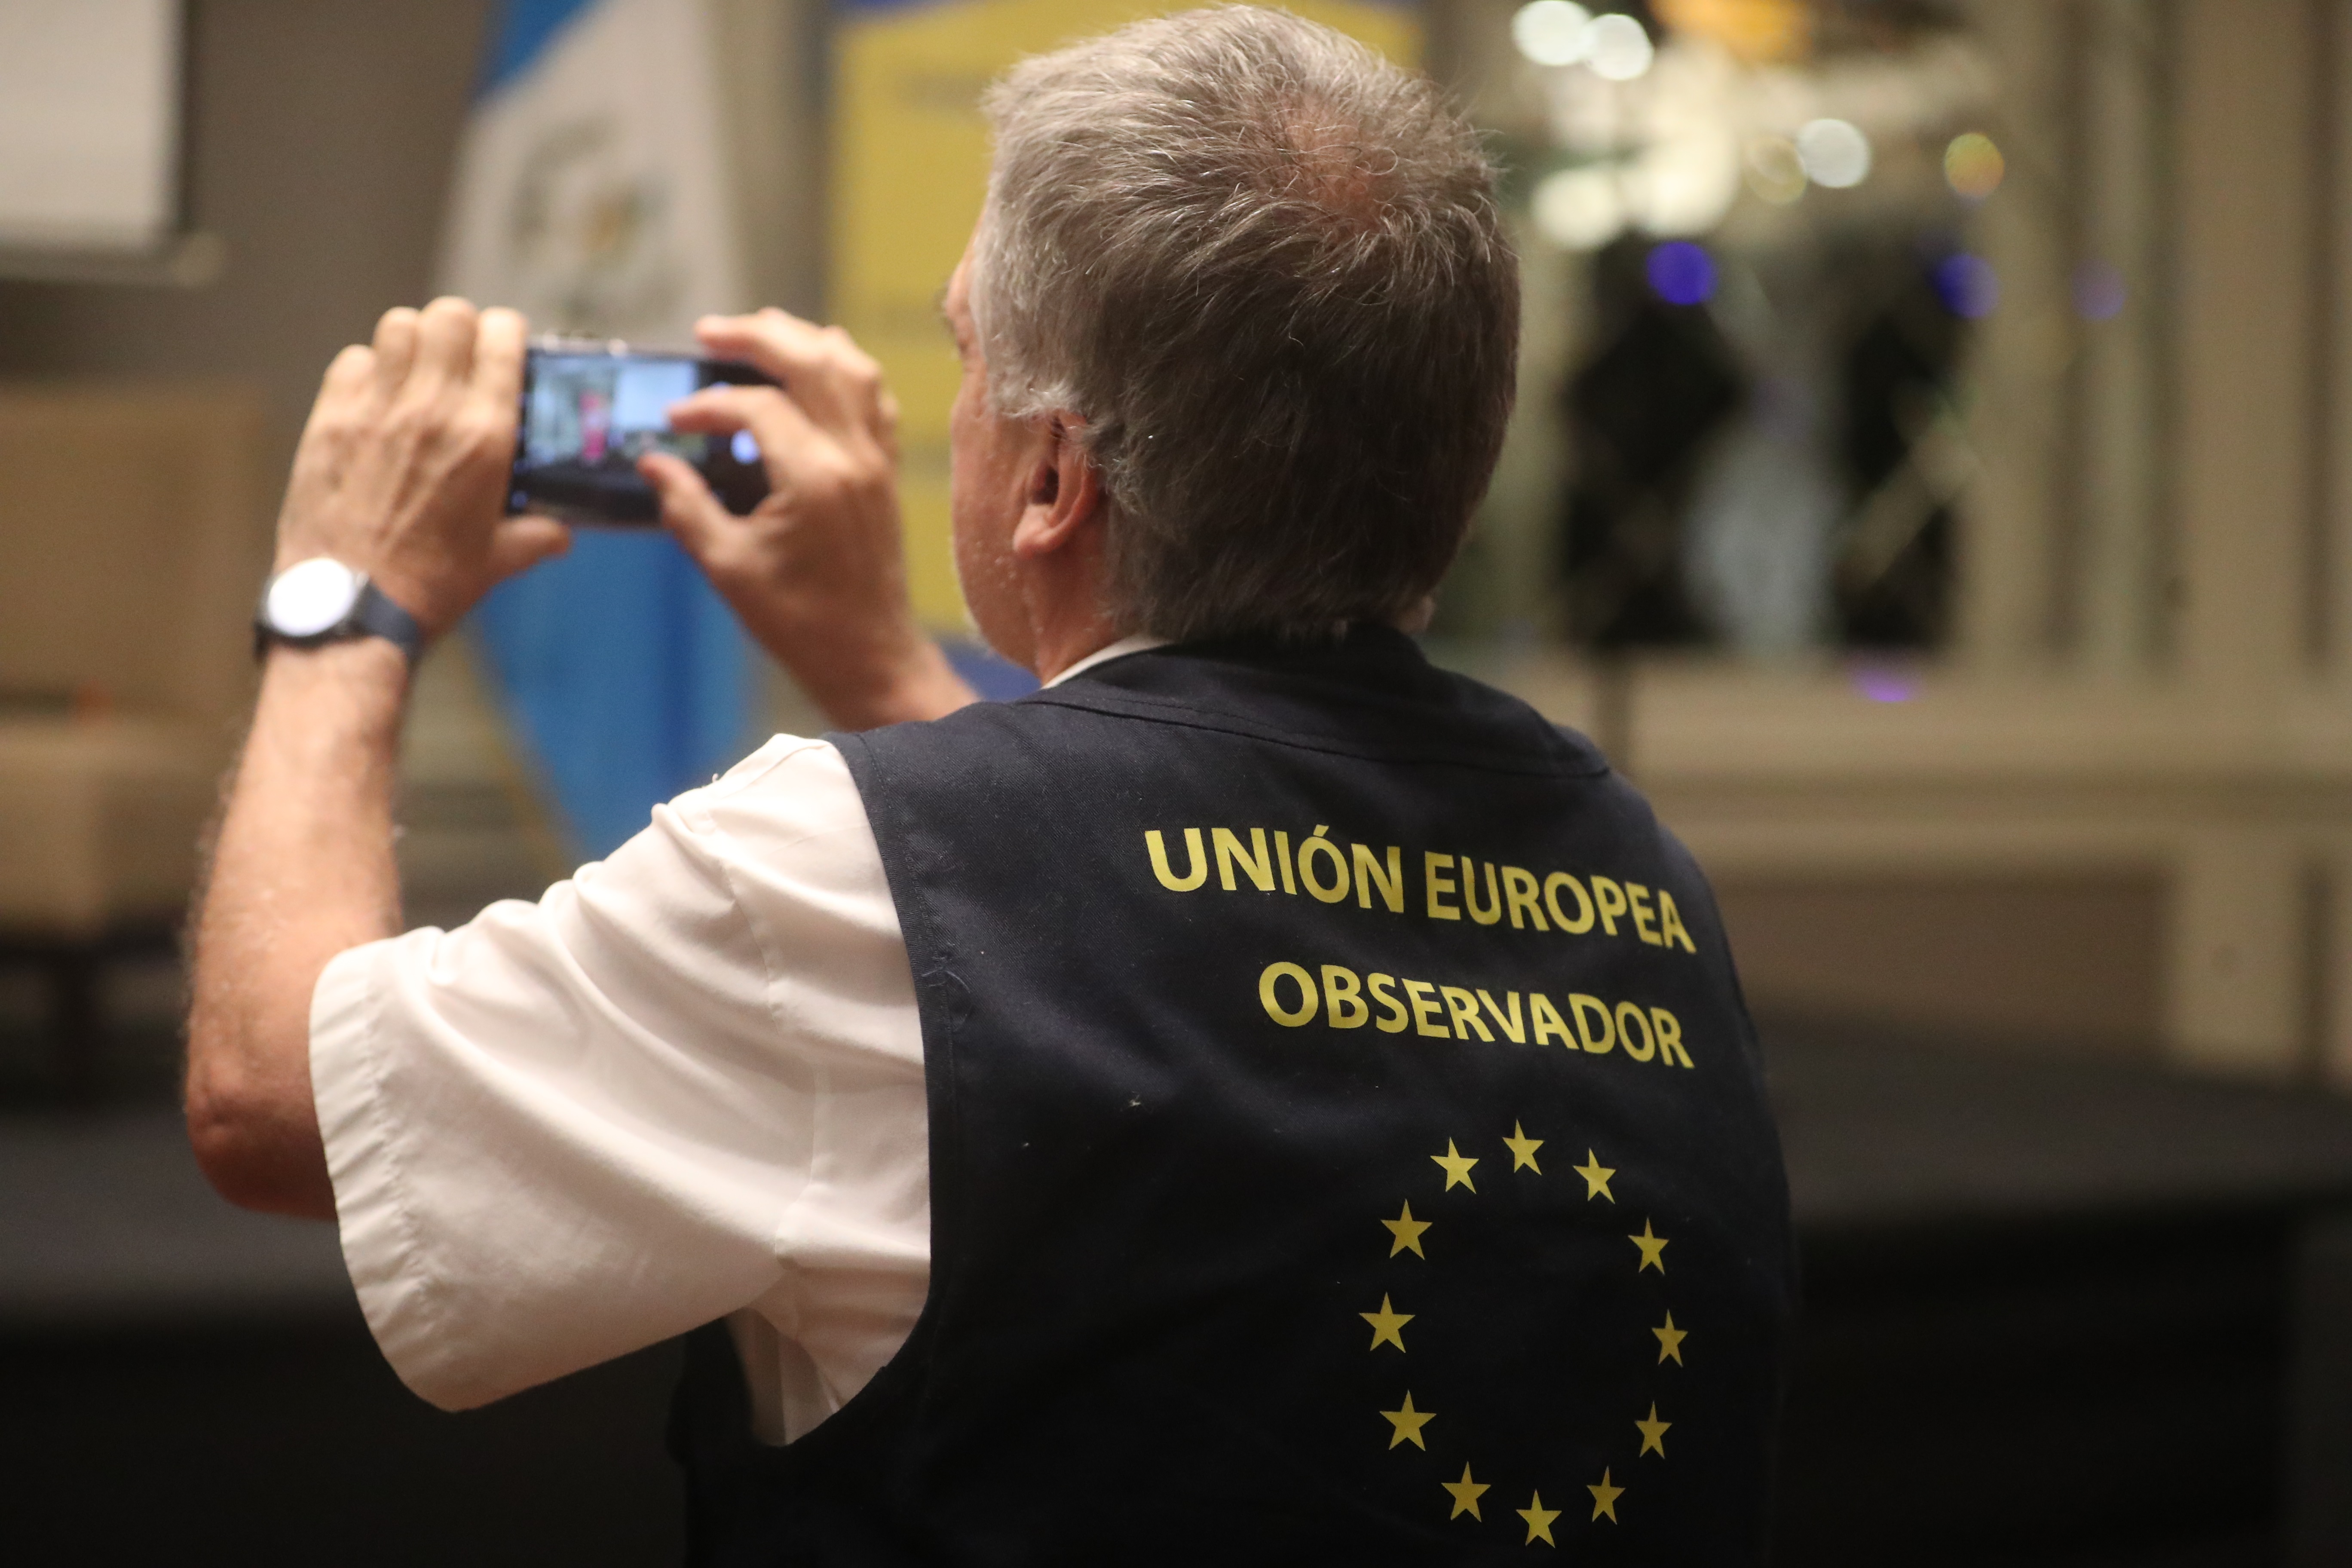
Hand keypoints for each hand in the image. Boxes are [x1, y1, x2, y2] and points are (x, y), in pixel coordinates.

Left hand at [274, 297, 568, 638]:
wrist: (353, 608)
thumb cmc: (431, 585)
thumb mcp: (497, 560)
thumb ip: (534, 537)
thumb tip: (560, 535)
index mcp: (484, 436)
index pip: (501, 336)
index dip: (506, 334)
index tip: (505, 347)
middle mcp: (431, 408)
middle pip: (448, 314)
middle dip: (460, 329)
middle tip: (461, 357)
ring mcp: (375, 410)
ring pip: (397, 326)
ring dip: (413, 341)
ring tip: (417, 371)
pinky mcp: (329, 421)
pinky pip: (352, 361)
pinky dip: (367, 371)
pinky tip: (375, 400)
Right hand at [640, 307, 972, 728]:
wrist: (872, 657)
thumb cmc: (800, 623)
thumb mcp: (728, 567)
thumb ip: (687, 506)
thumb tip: (652, 462)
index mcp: (814, 478)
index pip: (757, 408)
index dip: (709, 405)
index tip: (674, 420)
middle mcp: (854, 457)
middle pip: (812, 360)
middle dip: (757, 336)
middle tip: (709, 331)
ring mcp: (879, 461)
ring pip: (855, 369)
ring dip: (808, 341)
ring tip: (763, 331)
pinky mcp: (889, 472)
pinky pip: (878, 399)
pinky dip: (848, 371)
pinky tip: (819, 367)